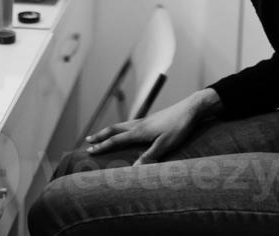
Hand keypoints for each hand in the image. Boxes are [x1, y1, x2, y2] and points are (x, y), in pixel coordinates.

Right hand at [83, 90, 217, 165]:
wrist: (191, 108)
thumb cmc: (179, 127)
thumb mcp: (166, 144)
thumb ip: (150, 156)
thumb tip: (133, 170)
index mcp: (139, 131)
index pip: (116, 139)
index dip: (102, 146)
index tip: (89, 151)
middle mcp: (139, 124)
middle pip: (114, 129)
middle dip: (100, 135)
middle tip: (88, 140)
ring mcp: (145, 121)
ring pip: (122, 125)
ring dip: (110, 131)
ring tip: (102, 135)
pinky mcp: (152, 120)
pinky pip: (130, 124)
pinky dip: (122, 128)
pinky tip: (126, 131)